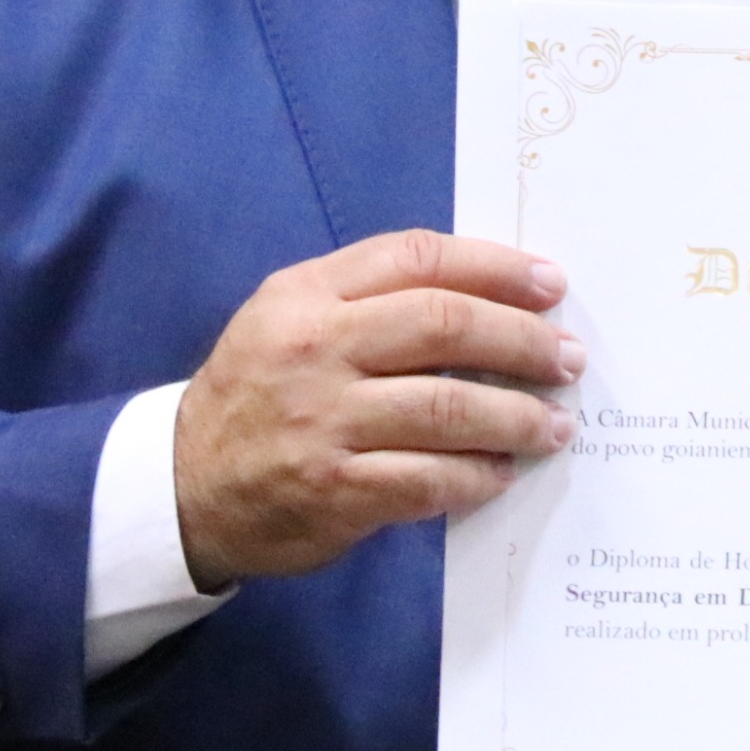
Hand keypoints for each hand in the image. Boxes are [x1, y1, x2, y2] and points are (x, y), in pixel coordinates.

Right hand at [171, 230, 579, 587]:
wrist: (182, 486)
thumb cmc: (259, 393)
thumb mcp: (291, 319)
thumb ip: (372, 297)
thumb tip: (493, 296)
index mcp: (306, 295)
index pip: (417, 259)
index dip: (495, 267)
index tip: (551, 285)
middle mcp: (313, 349)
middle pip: (443, 325)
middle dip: (521, 339)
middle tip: (567, 359)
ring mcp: (321, 423)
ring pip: (446, 407)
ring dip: (517, 416)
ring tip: (554, 425)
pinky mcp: (333, 491)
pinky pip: (428, 480)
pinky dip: (477, 476)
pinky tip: (500, 472)